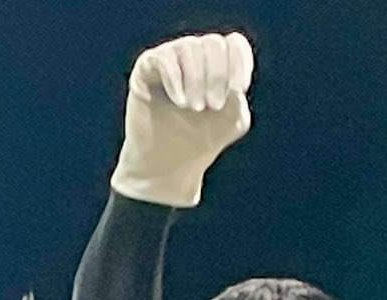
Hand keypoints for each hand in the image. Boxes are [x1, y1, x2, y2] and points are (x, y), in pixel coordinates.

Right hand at [112, 32, 253, 210]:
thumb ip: (239, 95)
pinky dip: (175, 79)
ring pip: (190, 48)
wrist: (167, 169)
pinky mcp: (146, 69)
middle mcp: (194, 56)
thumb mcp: (231, 121)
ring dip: (197, 79)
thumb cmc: (199, 143)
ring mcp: (169, 60)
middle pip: (213, 44)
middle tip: (213, 106)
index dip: (240, 62)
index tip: (238, 89)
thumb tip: (233, 80)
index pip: (234, 44)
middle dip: (217, 76)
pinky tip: (180, 102)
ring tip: (194, 108)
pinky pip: (163, 58)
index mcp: (218, 65)